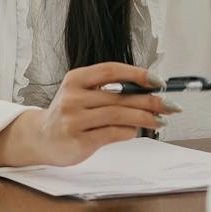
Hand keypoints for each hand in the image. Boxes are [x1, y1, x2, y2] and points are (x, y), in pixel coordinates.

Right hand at [25, 62, 178, 166]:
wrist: (40, 138)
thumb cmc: (69, 114)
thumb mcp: (81, 94)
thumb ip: (108, 91)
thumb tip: (148, 91)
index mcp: (75, 79)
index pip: (111, 70)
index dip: (137, 74)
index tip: (158, 81)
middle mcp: (72, 97)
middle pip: (120, 96)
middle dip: (150, 100)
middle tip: (170, 105)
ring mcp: (74, 119)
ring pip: (118, 115)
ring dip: (144, 117)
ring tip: (160, 120)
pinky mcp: (78, 140)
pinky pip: (112, 133)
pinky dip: (128, 131)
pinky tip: (136, 130)